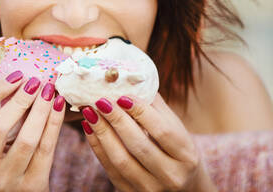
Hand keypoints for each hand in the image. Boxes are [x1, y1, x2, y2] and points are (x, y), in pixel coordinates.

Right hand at [0, 71, 65, 191]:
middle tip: (36, 82)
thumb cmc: (3, 165)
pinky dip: (54, 123)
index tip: (17, 76)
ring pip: (27, 138)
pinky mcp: (30, 186)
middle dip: (20, 99)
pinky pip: (46, 148)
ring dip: (41, 109)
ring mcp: (5, 180)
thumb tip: (19, 81)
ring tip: (49, 91)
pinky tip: (59, 105)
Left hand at [81, 94, 216, 191]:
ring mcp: (151, 188)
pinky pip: (110, 170)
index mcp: (186, 155)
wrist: (183, 188)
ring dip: (102, 133)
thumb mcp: (177, 130)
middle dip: (117, 120)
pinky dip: (97, 148)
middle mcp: (172, 175)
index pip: (161, 131)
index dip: (140, 111)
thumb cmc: (178, 152)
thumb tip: (133, 83)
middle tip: (100, 101)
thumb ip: (157, 109)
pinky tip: (90, 129)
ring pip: (121, 159)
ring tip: (90, 113)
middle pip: (139, 145)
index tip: (122, 95)